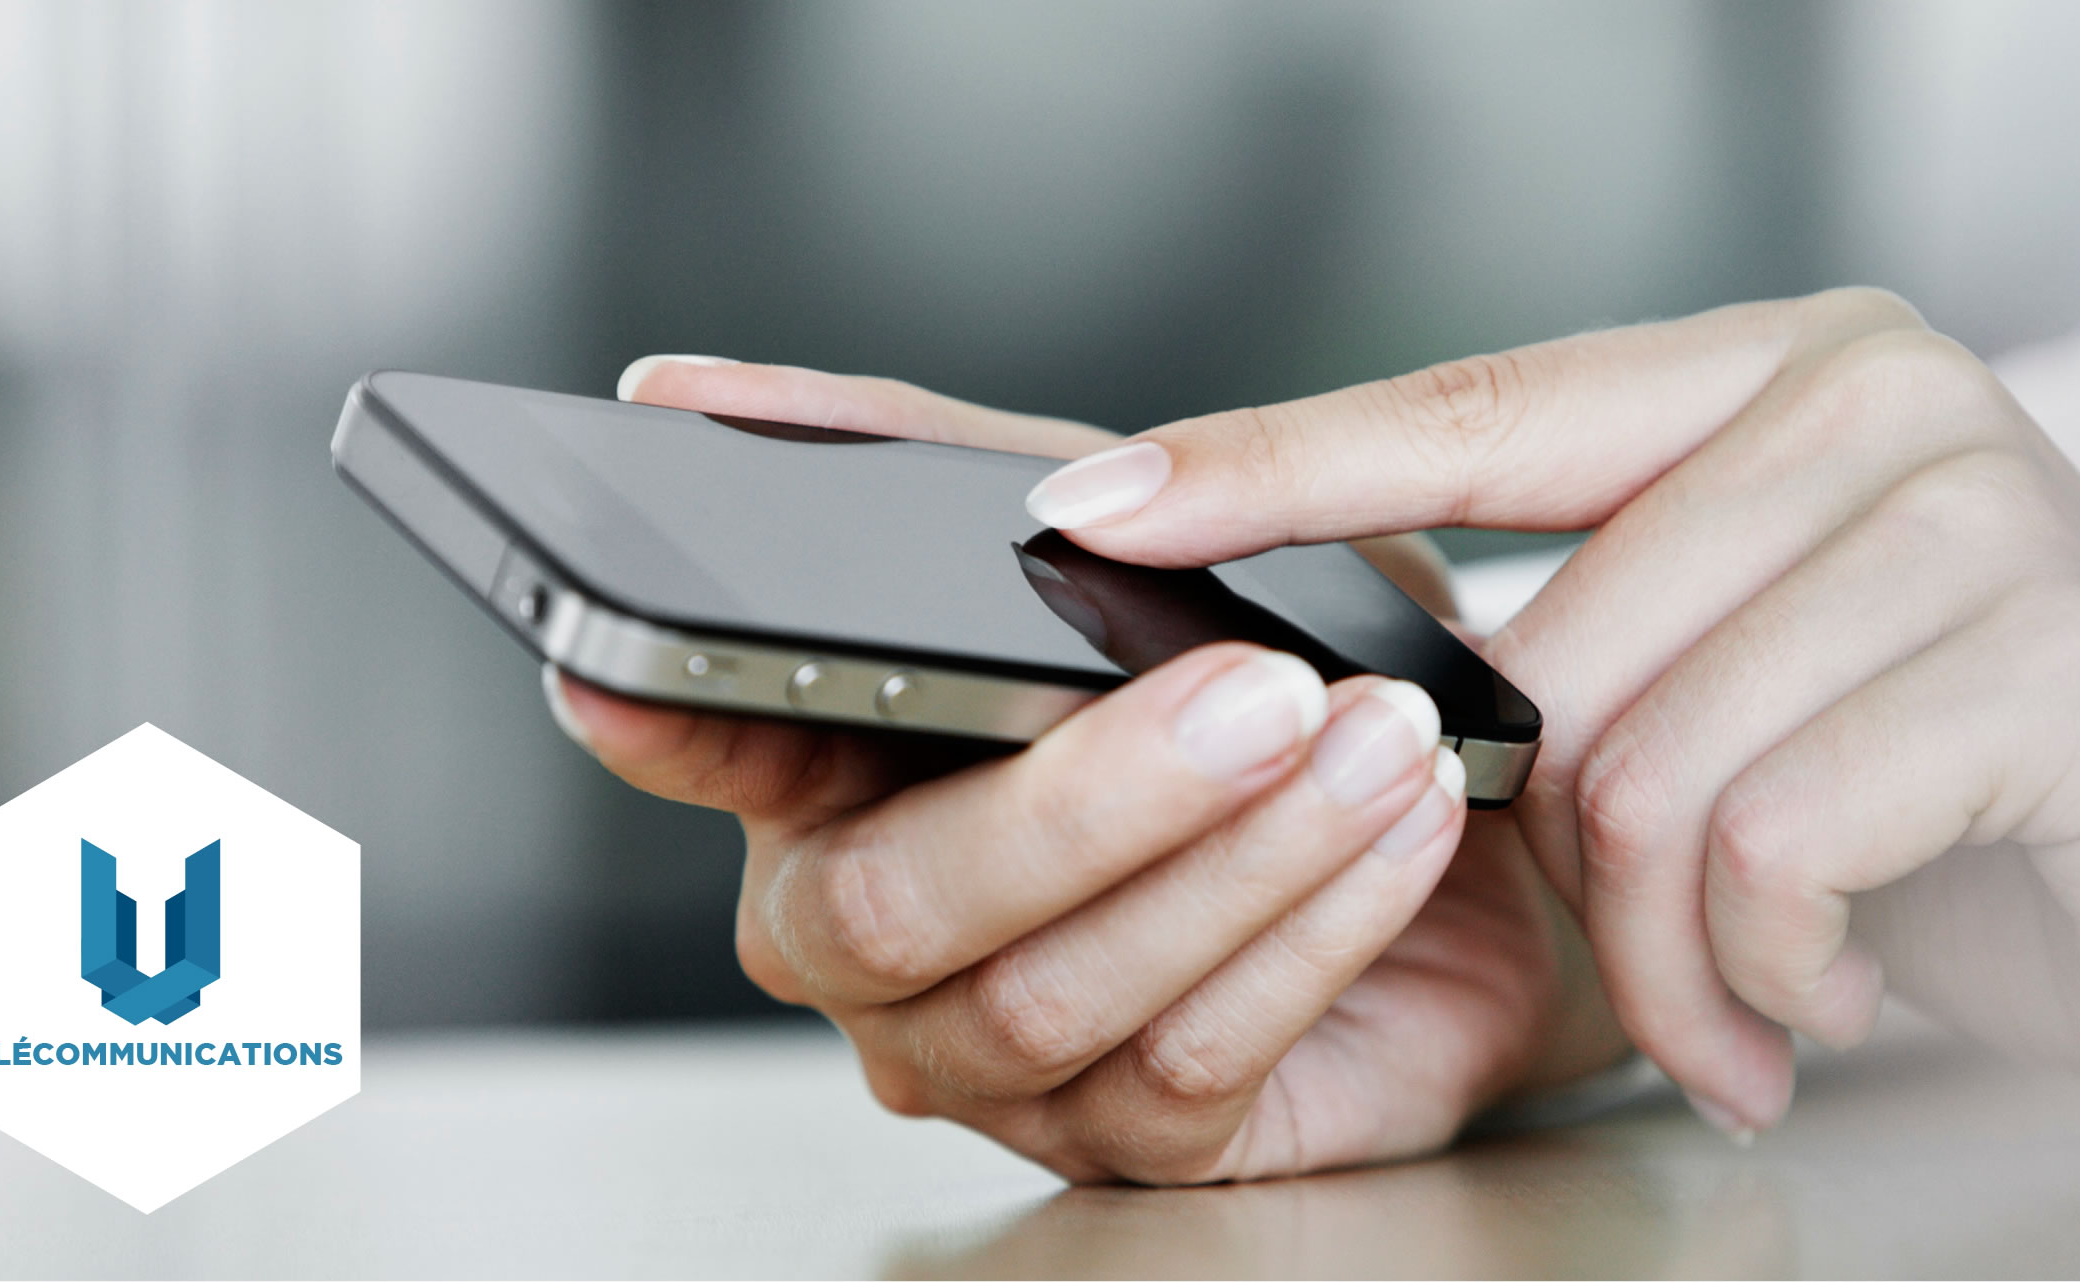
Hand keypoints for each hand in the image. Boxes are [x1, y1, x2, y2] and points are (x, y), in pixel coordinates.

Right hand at [545, 356, 1628, 1182]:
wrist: (1457, 816)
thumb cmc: (1265, 662)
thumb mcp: (1118, 528)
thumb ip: (926, 460)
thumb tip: (687, 389)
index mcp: (827, 776)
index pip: (696, 745)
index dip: (658, 719)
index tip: (622, 663)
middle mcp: (873, 936)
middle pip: (899, 904)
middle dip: (1092, 796)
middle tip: (1256, 690)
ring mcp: (988, 1057)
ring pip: (1053, 992)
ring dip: (1242, 857)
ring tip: (1372, 735)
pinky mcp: (1134, 1138)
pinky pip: (1192, 1062)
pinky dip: (1311, 933)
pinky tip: (1396, 830)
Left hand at [1027, 289, 2079, 1145]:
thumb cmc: (1977, 804)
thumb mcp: (1746, 696)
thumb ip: (1579, 651)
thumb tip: (1348, 686)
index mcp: (1779, 374)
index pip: (1473, 405)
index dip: (1270, 463)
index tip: (1100, 503)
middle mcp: (1879, 399)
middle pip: (1554, 656)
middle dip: (1562, 869)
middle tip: (1657, 968)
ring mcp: (1979, 511)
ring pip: (1649, 767)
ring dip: (1673, 954)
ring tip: (1763, 994)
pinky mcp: (2061, 658)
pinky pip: (1773, 843)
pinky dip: (1778, 970)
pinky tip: (1851, 981)